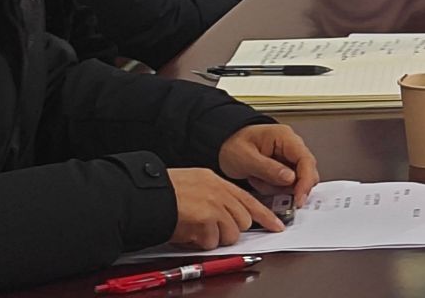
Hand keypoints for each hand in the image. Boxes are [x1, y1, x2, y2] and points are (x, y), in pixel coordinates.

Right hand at [167, 167, 283, 249]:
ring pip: (230, 234)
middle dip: (230, 230)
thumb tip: (226, 214)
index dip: (265, 216)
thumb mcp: (195, 184)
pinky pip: (211, 242)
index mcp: (218, 182)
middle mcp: (219, 193)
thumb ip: (214, 195)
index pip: (249, 200)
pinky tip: (188, 232)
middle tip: (211, 229)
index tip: (276, 225)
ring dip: (214, 237)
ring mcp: (214, 206)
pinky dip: (199, 242)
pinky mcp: (206, 220)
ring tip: (196, 229)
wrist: (147, 195)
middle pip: (243, 220)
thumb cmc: (165, 192)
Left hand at [218, 122, 320, 206]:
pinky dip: (274, 188)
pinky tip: (259, 181)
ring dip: (278, 188)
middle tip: (274, 192)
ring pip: (296, 180)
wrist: (224, 144)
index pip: (305, 160)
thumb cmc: (233, 145)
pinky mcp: (284, 167)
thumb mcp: (246, 158)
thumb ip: (269, 169)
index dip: (306, 181)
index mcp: (285, 137)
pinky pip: (286, 183)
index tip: (299, 199)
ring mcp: (288, 157)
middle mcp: (291, 146)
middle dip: (291, 186)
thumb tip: (291, 178)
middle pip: (306, 171)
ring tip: (257, 180)